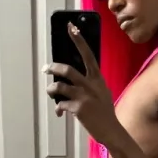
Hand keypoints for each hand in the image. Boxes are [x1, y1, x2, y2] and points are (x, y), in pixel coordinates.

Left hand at [43, 23, 118, 145]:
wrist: (111, 130)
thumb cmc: (105, 111)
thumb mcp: (102, 92)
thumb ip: (90, 84)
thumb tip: (72, 80)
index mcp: (97, 78)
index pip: (88, 55)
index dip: (79, 40)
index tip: (71, 27)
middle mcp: (90, 85)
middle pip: (67, 70)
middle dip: (53, 68)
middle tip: (46, 68)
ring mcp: (84, 97)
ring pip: (59, 87)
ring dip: (51, 89)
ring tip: (50, 92)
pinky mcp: (78, 109)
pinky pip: (60, 104)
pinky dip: (58, 108)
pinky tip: (60, 113)